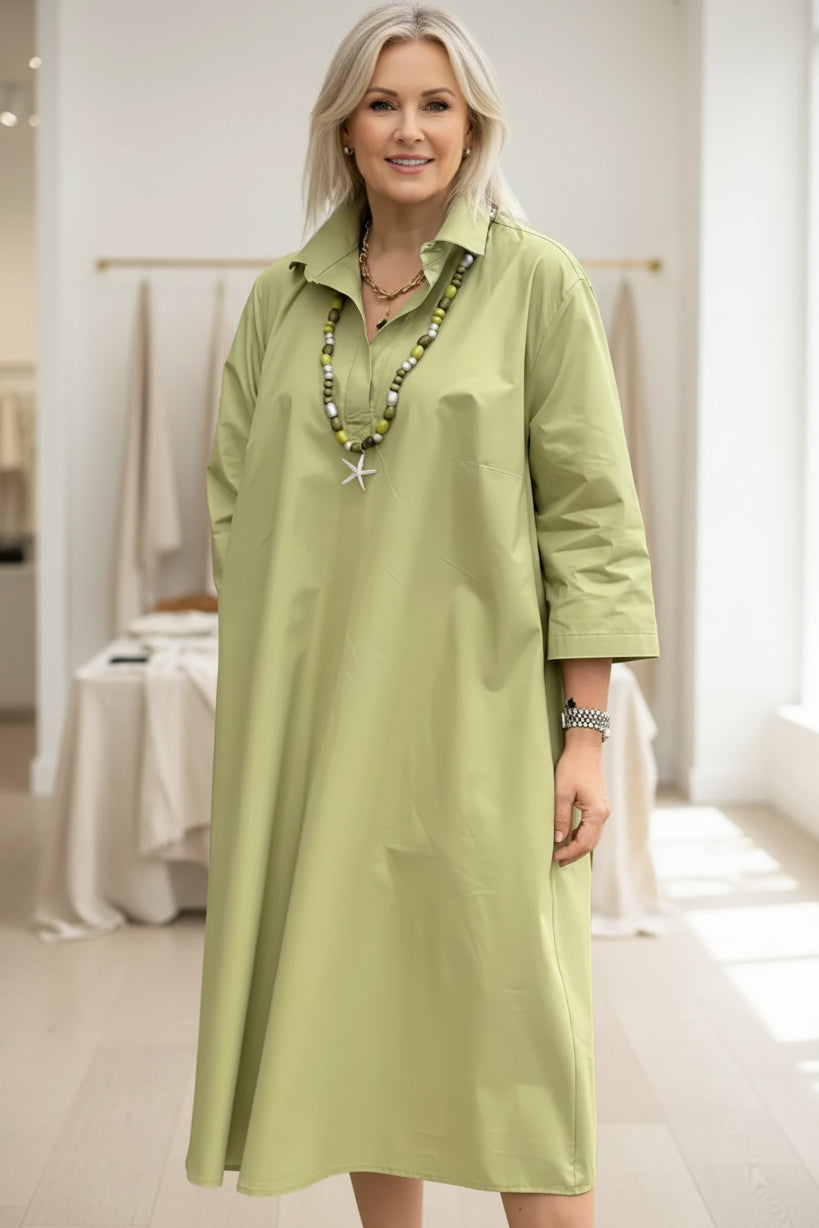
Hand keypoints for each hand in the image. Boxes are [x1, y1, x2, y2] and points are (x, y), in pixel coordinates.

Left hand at [553, 737, 610, 867]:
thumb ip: (561, 817)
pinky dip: (581, 837)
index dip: (569, 852)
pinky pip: (591, 828)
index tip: (554, 856)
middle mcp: (603, 814)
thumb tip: (558, 839)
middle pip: (590, 843)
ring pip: (592, 837)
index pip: (584, 842)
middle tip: (557, 861)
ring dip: (578, 847)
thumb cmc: (572, 766)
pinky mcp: (598, 806)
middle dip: (574, 854)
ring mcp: (602, 810)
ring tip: (562, 853)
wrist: (584, 749)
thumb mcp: (561, 792)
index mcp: (597, 813)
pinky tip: (569, 838)